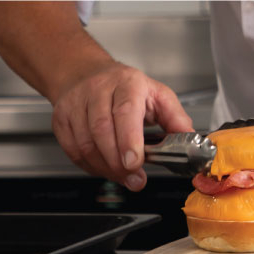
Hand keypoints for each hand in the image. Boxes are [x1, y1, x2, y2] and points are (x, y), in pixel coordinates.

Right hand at [51, 61, 192, 190]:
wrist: (86, 73)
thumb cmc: (126, 88)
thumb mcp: (159, 95)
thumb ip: (176, 119)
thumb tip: (192, 140)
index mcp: (128, 84)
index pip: (125, 112)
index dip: (128, 140)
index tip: (134, 162)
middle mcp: (98, 90)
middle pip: (102, 130)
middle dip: (118, 162)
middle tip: (134, 178)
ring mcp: (76, 104)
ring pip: (85, 143)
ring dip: (106, 168)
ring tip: (124, 177)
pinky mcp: (61, 119)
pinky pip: (73, 150)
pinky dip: (90, 166)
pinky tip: (106, 168)